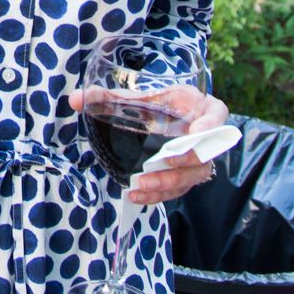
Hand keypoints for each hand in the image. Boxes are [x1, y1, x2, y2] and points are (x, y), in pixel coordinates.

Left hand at [70, 83, 229, 205]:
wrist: (167, 121)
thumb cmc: (160, 105)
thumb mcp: (139, 98)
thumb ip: (108, 98)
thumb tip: (76, 99)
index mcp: (202, 108)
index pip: (217, 115)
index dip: (210, 124)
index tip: (196, 132)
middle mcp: (206, 136)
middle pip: (206, 153)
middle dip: (184, 160)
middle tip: (163, 162)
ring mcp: (200, 159)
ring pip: (193, 176)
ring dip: (168, 183)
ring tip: (140, 185)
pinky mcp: (187, 177)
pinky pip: (179, 189)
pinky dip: (159, 194)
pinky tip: (138, 194)